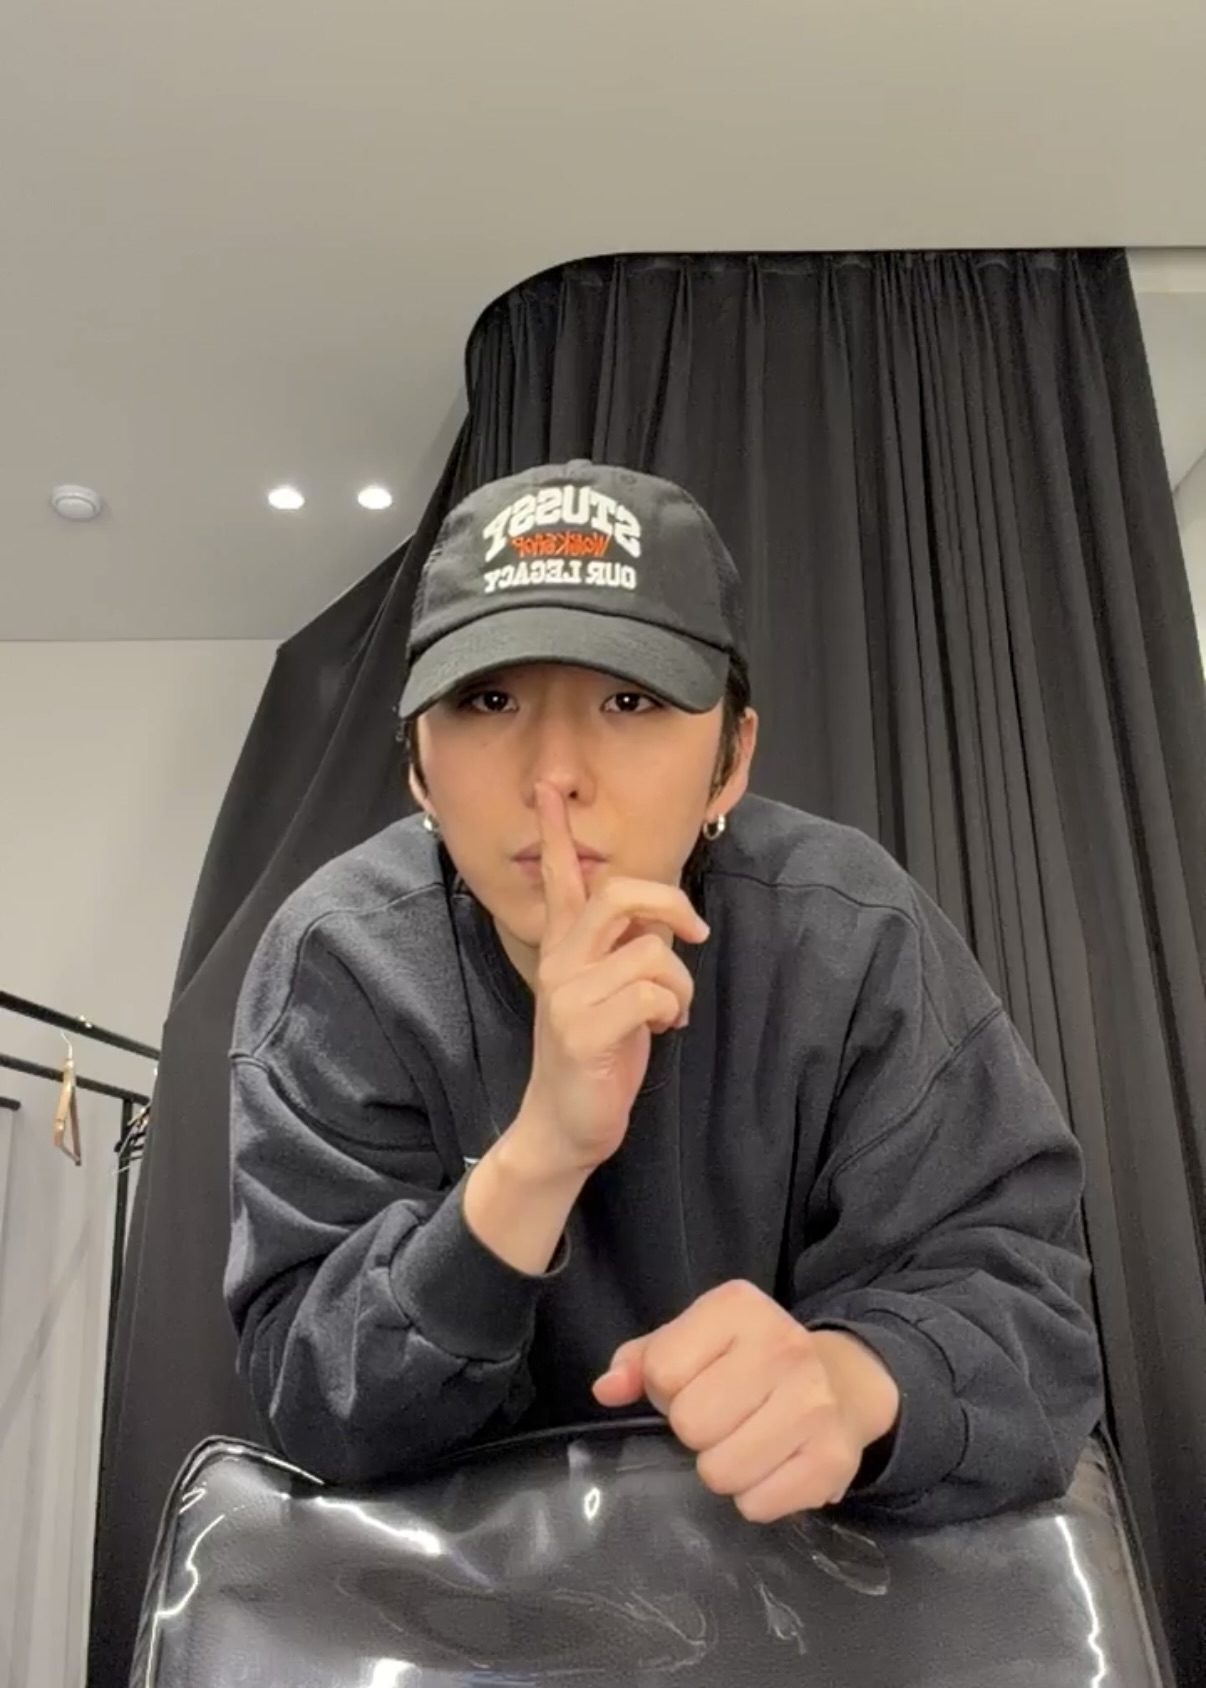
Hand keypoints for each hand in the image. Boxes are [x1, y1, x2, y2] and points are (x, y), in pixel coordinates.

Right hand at [516, 784, 709, 1174]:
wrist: (565, 1124)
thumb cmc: (597, 1053)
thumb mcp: (610, 989)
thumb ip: (626, 946)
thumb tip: (664, 920)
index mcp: (563, 946)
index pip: (558, 877)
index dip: (556, 831)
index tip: (548, 789)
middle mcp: (559, 961)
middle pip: (619, 895)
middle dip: (671, 904)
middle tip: (695, 933)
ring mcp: (568, 995)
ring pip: (651, 951)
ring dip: (680, 984)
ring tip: (671, 1011)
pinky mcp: (584, 1029)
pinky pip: (654, 995)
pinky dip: (673, 1012)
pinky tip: (661, 1032)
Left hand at [592, 1281, 900, 1521]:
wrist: (842, 1380)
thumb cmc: (749, 1359)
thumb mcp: (694, 1340)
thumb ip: (642, 1359)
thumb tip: (606, 1389)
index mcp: (739, 1307)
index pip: (662, 1371)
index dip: (666, 1389)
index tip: (695, 1383)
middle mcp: (783, 1346)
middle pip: (691, 1423)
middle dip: (695, 1430)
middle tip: (722, 1417)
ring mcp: (814, 1403)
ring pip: (720, 1471)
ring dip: (722, 1467)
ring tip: (744, 1441)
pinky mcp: (833, 1459)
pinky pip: (757, 1505)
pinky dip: (756, 1496)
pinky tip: (773, 1464)